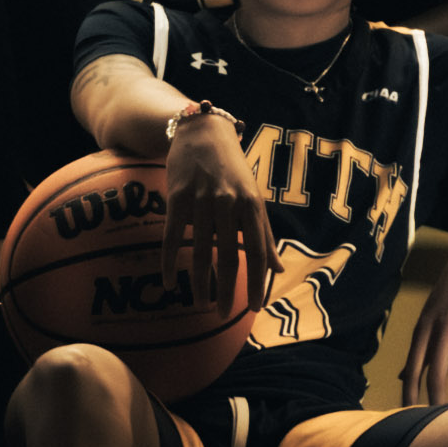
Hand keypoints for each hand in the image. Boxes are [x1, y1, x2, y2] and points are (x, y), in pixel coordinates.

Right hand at [159, 112, 279, 319]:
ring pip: (200, 250)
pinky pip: (171, 236)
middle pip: (229, 255)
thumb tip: (278, 270)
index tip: (255, 307)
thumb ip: (265, 234)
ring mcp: (201, 200)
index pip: (257, 250)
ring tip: (200, 304)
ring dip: (199, 281)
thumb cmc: (233, 170)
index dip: (256, 281)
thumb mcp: (254, 197)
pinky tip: (169, 282)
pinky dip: (169, 262)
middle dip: (227, 289)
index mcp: (252, 204)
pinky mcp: (176, 197)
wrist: (202, 132)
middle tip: (223, 314)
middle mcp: (228, 203)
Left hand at [405, 231, 447, 406]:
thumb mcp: (430, 315)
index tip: (407, 417)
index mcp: (424, 326)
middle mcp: (441, 326)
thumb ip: (419, 348)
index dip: (409, 393)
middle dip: (435, 401)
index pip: (412, 366)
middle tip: (438, 426)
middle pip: (435, 371)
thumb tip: (401, 376)